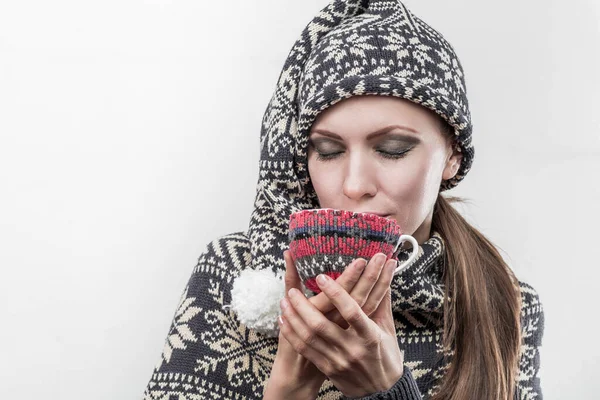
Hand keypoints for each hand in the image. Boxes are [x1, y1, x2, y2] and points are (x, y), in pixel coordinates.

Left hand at [278, 262, 403, 397]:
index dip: (335, 293)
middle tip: (292, 291)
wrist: (382, 390)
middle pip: (321, 325)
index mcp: (370, 336)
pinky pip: (305, 350)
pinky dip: (292, 333)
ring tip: (284, 302)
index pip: (351, 311)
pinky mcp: (328, 369)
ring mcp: (338, 360)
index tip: (321, 277)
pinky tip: (284, 320)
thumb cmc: (386, 355)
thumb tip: (385, 273)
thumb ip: (381, 302)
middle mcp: (352, 348)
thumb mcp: (387, 329)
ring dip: (293, 318)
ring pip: (309, 337)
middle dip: (303, 306)